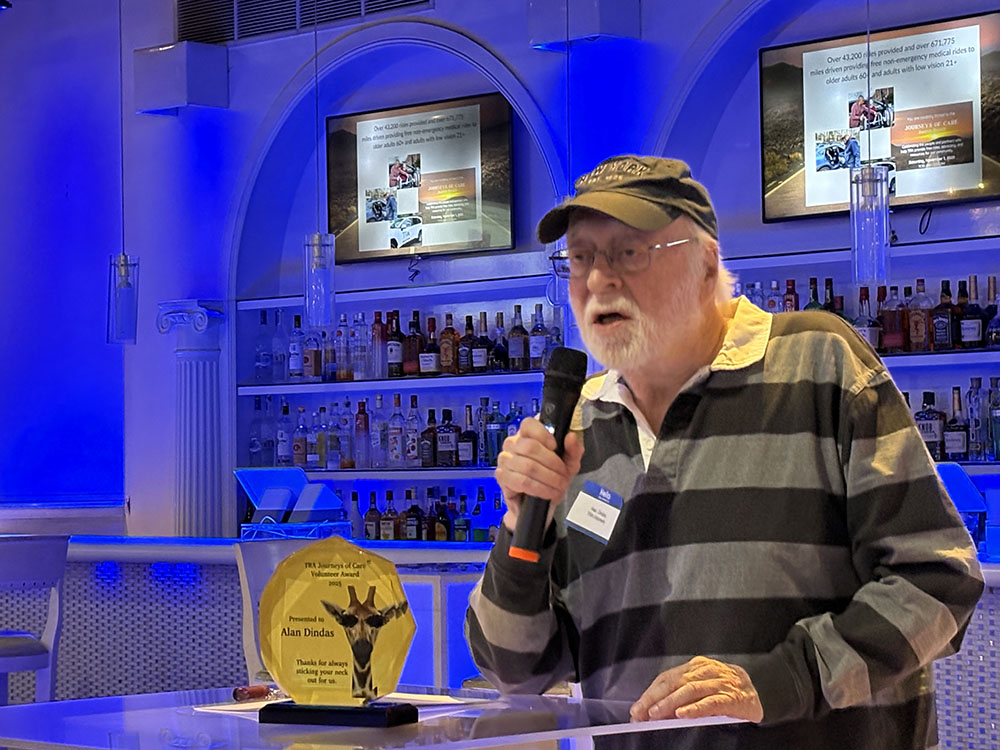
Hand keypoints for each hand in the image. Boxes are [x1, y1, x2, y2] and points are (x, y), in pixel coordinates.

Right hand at [494, 417, 583, 531]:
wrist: (542, 502)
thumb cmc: (552, 479)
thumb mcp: (569, 463)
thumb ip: (574, 449)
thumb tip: (571, 437)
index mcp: (528, 435)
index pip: (529, 424)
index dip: (543, 434)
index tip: (555, 447)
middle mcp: (513, 444)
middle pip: (530, 447)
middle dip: (552, 463)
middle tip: (562, 474)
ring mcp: (505, 460)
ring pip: (528, 466)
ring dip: (548, 478)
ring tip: (557, 486)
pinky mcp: (502, 477)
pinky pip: (521, 481)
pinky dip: (539, 488)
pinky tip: (546, 492)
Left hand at [629, 656, 762, 723]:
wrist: (761, 688)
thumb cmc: (726, 688)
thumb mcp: (703, 684)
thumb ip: (682, 692)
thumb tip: (655, 709)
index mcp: (695, 666)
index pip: (667, 678)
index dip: (650, 693)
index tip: (637, 709)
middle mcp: (705, 671)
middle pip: (674, 682)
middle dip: (654, 698)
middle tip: (640, 713)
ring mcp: (719, 682)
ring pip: (689, 690)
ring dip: (670, 703)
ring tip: (655, 714)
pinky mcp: (731, 697)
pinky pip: (710, 702)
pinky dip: (694, 708)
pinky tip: (683, 714)